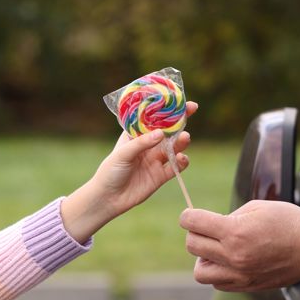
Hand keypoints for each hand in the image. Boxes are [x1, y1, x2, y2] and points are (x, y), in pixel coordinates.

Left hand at [62, 101, 196, 241]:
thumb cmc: (110, 172)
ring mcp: (155, 161)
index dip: (165, 109)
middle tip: (191, 111)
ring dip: (181, 142)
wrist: (108, 199)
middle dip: (180, 121)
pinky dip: (182, 162)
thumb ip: (141, 143)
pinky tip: (182, 158)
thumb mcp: (122, 154)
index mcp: (135, 135)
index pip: (153, 118)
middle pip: (167, 131)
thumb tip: (161, 133)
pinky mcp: (160, 176)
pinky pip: (176, 167)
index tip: (179, 100)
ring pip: (173, 147)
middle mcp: (147, 146)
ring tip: (185, 138)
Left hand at [179, 200, 299, 291]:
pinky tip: (229, 261)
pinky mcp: (246, 286)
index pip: (193, 223)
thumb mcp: (257, 207)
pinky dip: (217, 273)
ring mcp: (239, 274)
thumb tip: (210, 225)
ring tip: (216, 250)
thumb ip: (229, 217)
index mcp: (235, 232)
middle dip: (196, 234)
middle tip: (208, 230)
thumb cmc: (290, 222)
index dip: (188, 216)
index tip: (191, 215)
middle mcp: (234, 256)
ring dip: (203, 259)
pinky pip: (217, 284)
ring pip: (200, 272)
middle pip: (192, 246)